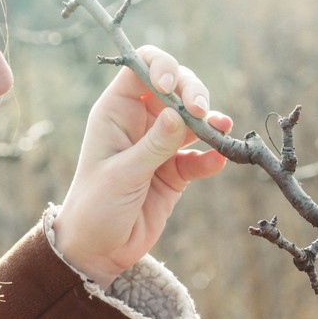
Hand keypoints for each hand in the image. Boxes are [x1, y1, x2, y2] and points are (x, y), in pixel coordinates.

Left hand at [52, 46, 231, 287]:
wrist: (98, 251)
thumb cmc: (96, 208)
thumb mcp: (123, 174)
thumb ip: (154, 145)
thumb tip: (180, 114)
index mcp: (116, 112)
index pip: (142, 68)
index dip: (162, 67)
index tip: (173, 88)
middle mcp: (139, 122)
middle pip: (175, 88)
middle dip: (194, 93)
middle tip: (203, 113)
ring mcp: (159, 145)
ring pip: (192, 119)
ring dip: (210, 122)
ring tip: (221, 130)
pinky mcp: (175, 171)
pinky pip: (199, 155)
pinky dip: (211, 156)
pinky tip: (218, 160)